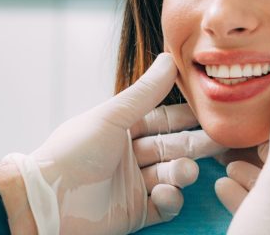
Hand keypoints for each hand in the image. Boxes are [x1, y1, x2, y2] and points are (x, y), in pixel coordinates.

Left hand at [4, 53, 223, 234]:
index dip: (186, 116)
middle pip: (172, 147)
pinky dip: (171, 199)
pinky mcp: (135, 212)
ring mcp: (133, 184)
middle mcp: (129, 155)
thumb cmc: (73, 151)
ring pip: (171, 176)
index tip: (212, 111)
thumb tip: (169, 58)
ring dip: (182, 172)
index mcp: (121, 129)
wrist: (48, 198)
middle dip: (195, 144)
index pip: (162, 119)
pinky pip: (164, 206)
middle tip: (220, 141)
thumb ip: (144, 92)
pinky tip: (167, 193)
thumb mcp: (111, 117)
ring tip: (183, 171)